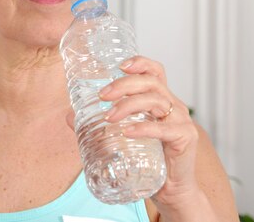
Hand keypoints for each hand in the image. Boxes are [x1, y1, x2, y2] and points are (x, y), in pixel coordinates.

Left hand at [97, 56, 200, 208]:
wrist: (172, 191)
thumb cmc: (150, 161)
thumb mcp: (123, 138)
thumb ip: (98, 126)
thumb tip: (68, 116)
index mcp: (161, 100)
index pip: (156, 72)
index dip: (140, 63)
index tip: (120, 65)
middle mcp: (174, 106)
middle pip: (151, 82)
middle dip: (125, 85)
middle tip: (103, 95)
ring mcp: (181, 121)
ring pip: (156, 101)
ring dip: (129, 105)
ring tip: (109, 116)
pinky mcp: (185, 138)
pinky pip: (164, 129)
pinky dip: (144, 128)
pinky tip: (128, 132)